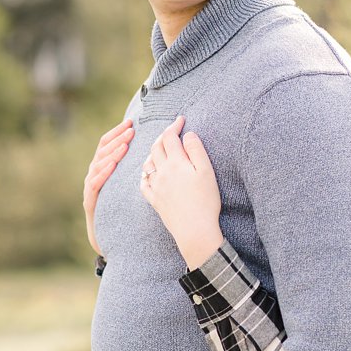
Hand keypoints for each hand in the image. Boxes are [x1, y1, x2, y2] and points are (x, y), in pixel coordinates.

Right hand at [84, 119, 134, 255]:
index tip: (131, 122)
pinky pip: (94, 184)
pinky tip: (111, 166)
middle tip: (130, 130)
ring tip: (124, 145)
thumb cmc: (122, 211)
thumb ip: (135, 169)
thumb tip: (155, 150)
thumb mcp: (128, 186)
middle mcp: (94, 174)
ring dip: (111, 153)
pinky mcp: (90, 201)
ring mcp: (90, 187)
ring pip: (98, 165)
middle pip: (103, 151)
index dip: (118, 132)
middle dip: (117, 138)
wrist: (109, 238)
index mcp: (104, 168)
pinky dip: (102, 173)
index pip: (108, 145)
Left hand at [138, 116, 223, 268]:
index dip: (174, 125)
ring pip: (147, 163)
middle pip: (156, 147)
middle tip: (171, 132)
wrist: (195, 230)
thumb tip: (188, 134)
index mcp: (176, 163)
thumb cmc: (206, 201)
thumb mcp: (206, 172)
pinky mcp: (153, 200)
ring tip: (161, 149)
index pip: (170, 137)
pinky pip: (143, 183)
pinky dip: (145, 174)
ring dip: (153, 153)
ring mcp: (155, 187)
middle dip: (163, 136)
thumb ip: (196, 150)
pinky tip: (150, 173)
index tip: (181, 119)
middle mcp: (162, 172)